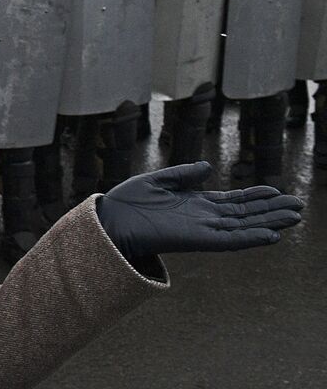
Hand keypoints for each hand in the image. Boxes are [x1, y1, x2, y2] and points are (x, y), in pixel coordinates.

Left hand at [96, 162, 302, 259]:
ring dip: (268, 222)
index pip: (233, 201)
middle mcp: (203, 217)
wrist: (110, 220)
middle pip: (245, 214)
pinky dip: (250, 238)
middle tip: (298, 206)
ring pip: (243, 226)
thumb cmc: (128, 202)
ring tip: (294, 217)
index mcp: (195, 203)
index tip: (277, 191)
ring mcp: (202, 229)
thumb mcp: (158, 180)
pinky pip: (229, 240)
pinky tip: (271, 236)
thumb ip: (184, 174)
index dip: (255, 196)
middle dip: (270, 210)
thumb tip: (208, 168)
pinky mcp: (197, 240)